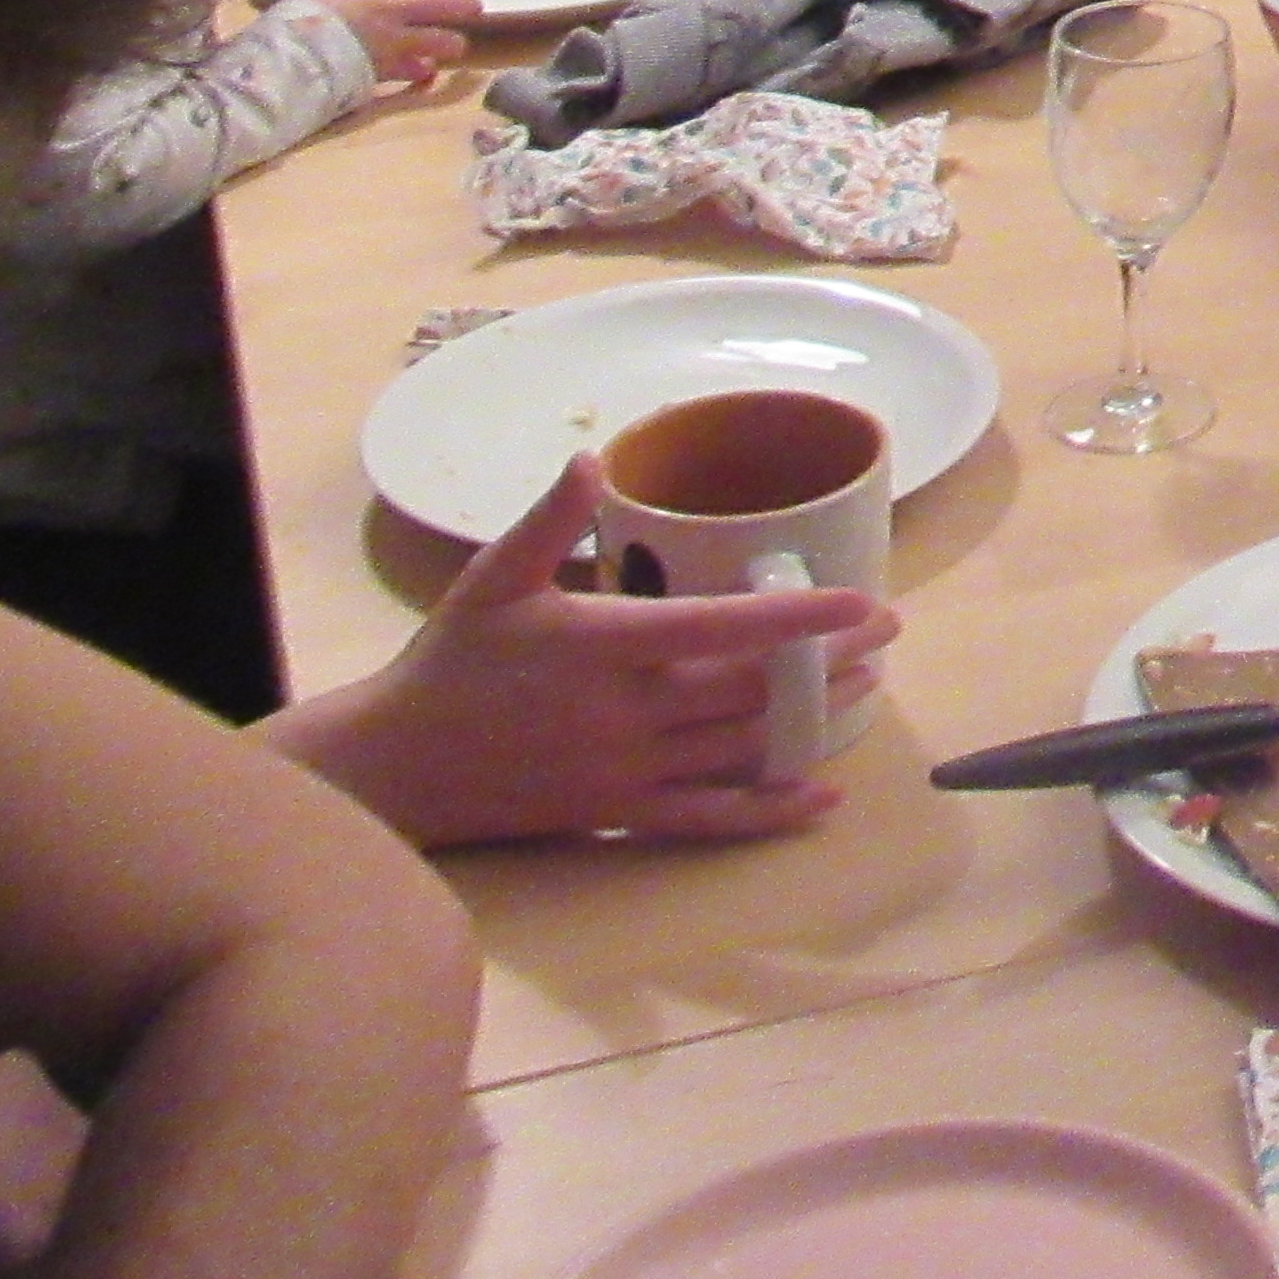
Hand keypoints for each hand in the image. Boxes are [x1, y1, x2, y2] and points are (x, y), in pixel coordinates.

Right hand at [267, 453, 892, 848]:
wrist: (396, 767)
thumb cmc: (450, 663)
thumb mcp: (490, 582)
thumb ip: (544, 522)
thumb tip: (589, 458)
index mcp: (604, 648)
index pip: (722, 628)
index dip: (799, 616)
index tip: (863, 601)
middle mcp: (626, 715)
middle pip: (751, 691)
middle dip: (826, 663)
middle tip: (883, 634)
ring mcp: (626, 772)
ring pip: (742, 749)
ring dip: (811, 721)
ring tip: (865, 688)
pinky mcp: (618, 815)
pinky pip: (708, 819)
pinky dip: (770, 812)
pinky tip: (822, 799)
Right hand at [285, 0, 476, 87]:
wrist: (290, 55)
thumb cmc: (300, 15)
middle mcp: (392, 11)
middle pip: (441, 4)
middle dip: (463, 4)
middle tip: (475, 6)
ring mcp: (394, 41)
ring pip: (439, 40)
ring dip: (451, 43)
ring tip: (455, 45)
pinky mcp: (389, 69)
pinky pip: (418, 71)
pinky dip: (424, 71)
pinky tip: (426, 71)